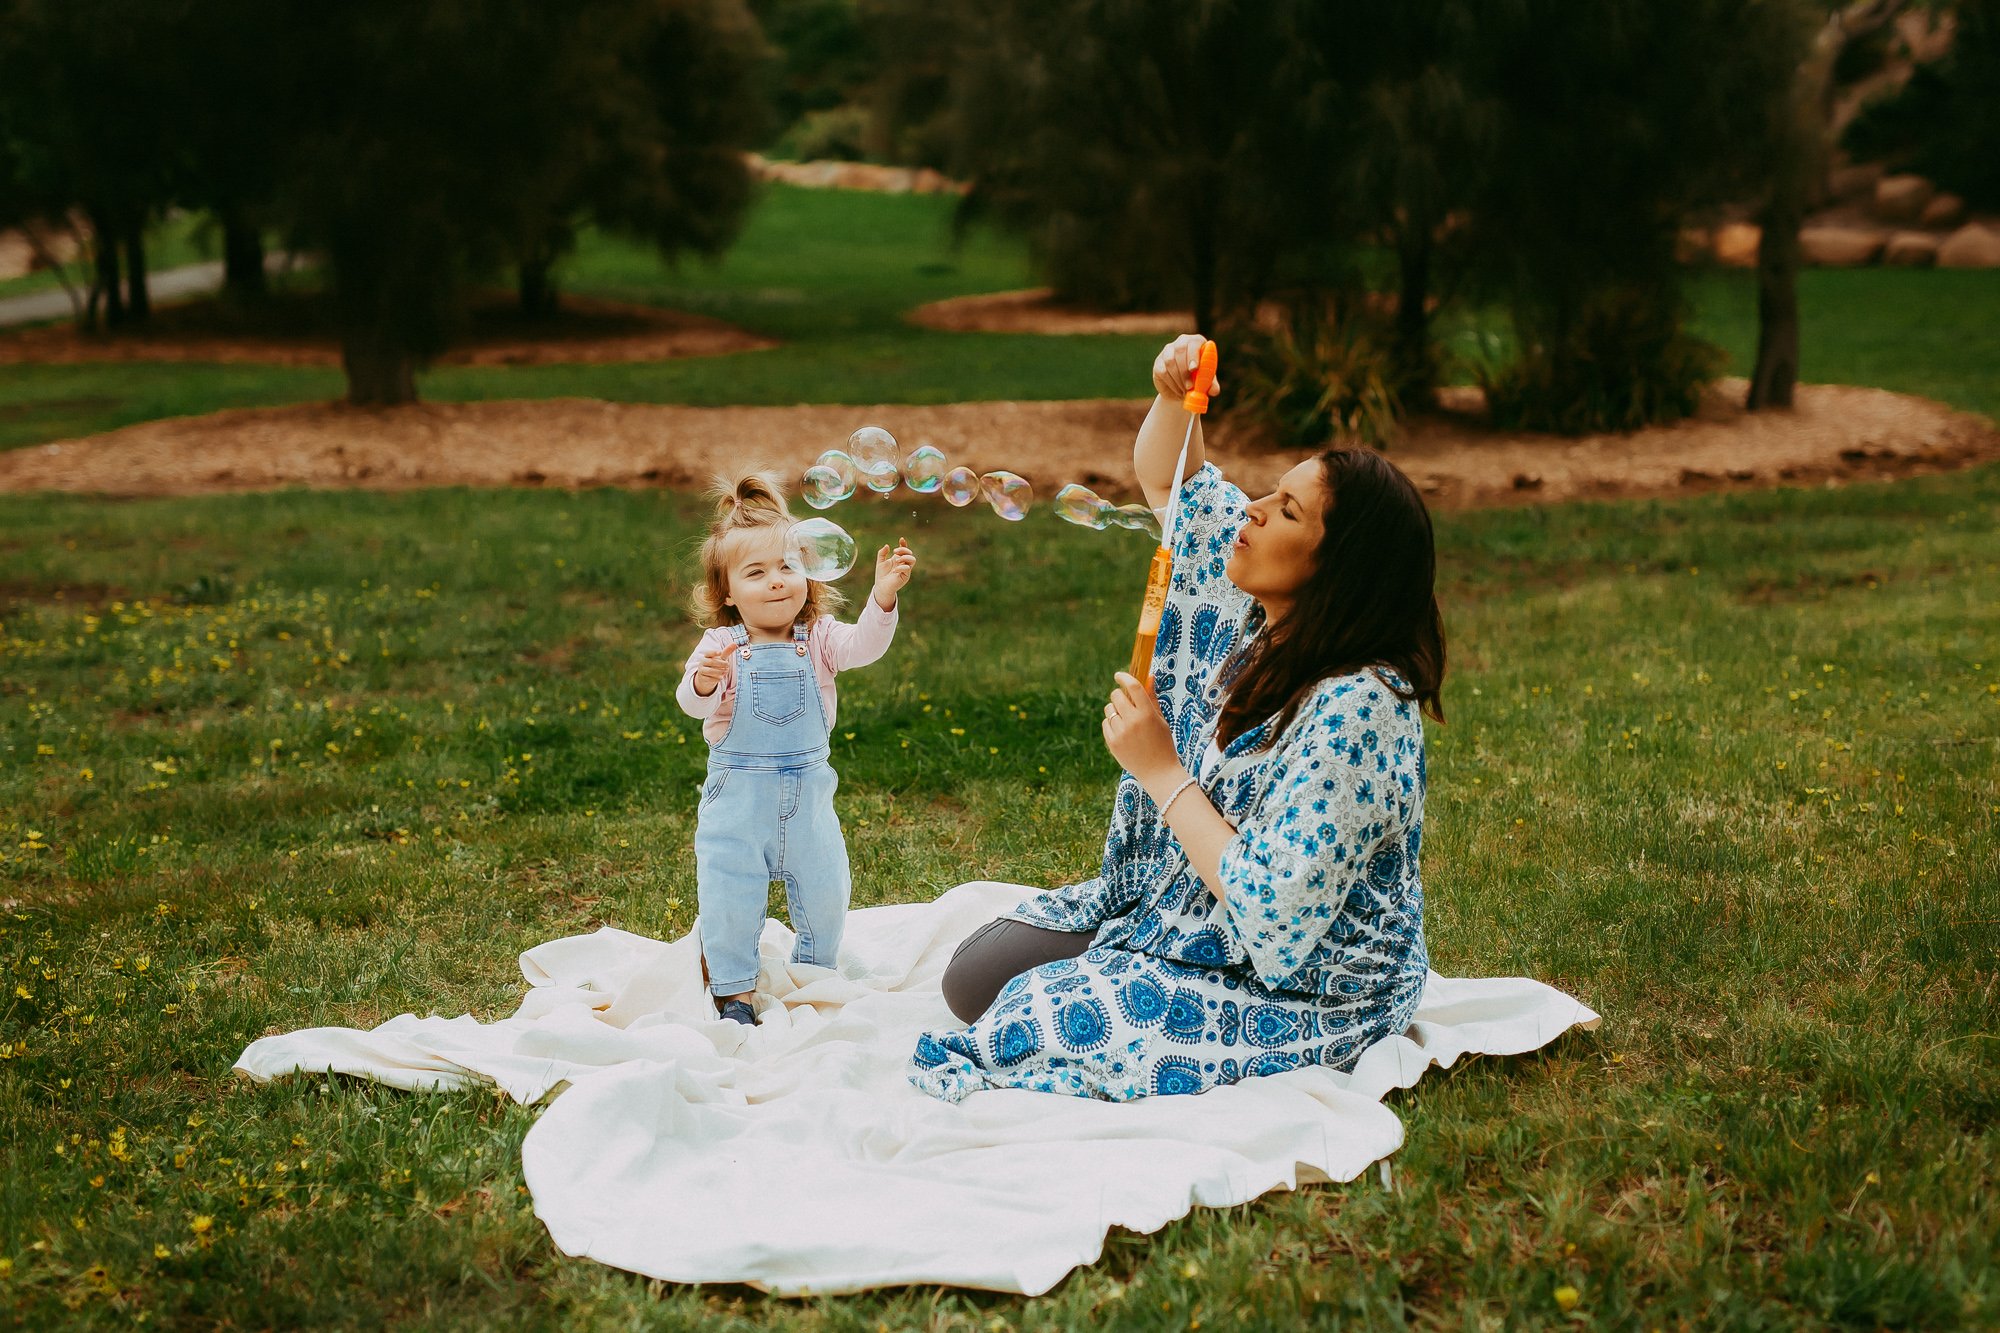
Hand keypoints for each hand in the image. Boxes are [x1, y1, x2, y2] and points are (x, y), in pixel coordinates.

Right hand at [691, 645, 734, 696]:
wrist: (706, 677)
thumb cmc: (715, 665)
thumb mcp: (721, 658)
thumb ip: (727, 651)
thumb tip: (735, 643)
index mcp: (706, 656)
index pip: (708, 653)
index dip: (714, 652)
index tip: (720, 652)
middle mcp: (702, 662)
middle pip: (711, 662)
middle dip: (721, 664)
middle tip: (728, 665)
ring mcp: (701, 670)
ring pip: (710, 671)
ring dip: (720, 671)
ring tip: (725, 671)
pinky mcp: (702, 678)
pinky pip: (710, 678)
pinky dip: (717, 678)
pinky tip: (720, 677)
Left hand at [872, 538, 915, 609]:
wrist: (881, 587)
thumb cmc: (881, 575)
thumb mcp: (880, 562)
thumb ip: (882, 553)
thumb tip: (887, 545)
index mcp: (898, 559)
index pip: (904, 550)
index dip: (904, 544)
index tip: (901, 539)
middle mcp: (903, 563)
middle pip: (910, 553)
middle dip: (904, 550)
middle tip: (895, 552)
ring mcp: (906, 570)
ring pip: (913, 560)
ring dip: (905, 557)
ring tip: (896, 560)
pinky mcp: (905, 576)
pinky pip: (908, 569)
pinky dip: (901, 567)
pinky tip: (894, 570)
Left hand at [1101, 671, 1180, 788]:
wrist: (1158, 772)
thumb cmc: (1163, 743)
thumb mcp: (1160, 720)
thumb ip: (1152, 698)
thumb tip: (1148, 676)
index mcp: (1147, 714)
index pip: (1133, 687)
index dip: (1124, 677)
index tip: (1119, 675)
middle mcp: (1133, 722)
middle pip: (1116, 696)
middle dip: (1119, 695)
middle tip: (1126, 701)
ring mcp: (1121, 733)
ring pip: (1109, 709)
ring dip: (1115, 710)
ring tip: (1126, 720)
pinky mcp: (1112, 743)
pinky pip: (1106, 723)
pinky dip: (1112, 723)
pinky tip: (1122, 731)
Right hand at [1151, 333, 1221, 403]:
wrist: (1183, 389)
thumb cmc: (1199, 380)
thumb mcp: (1207, 383)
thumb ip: (1212, 385)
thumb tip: (1214, 390)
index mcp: (1196, 342)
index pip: (1194, 342)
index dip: (1193, 354)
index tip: (1194, 369)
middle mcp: (1181, 342)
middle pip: (1180, 350)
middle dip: (1185, 370)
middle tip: (1190, 386)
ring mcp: (1168, 351)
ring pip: (1170, 362)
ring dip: (1178, 379)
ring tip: (1185, 391)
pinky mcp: (1158, 362)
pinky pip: (1163, 371)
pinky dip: (1171, 384)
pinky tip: (1178, 391)